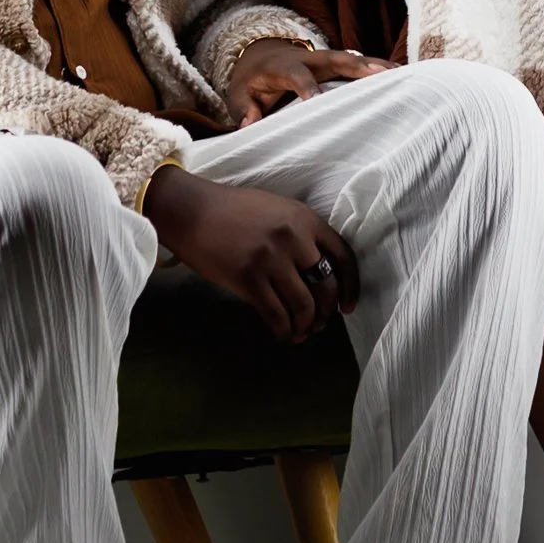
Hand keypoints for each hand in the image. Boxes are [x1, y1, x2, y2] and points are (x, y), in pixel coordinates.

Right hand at [142, 164, 357, 341]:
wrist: (192, 211)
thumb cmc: (233, 210)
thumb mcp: (277, 209)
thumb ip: (300, 233)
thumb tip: (318, 272)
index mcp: (304, 218)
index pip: (343, 256)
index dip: (351, 287)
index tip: (348, 307)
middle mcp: (293, 238)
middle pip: (326, 287)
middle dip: (326, 313)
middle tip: (319, 323)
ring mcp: (271, 259)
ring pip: (304, 306)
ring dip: (306, 325)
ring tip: (300, 331)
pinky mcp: (249, 278)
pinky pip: (277, 315)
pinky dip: (284, 330)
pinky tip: (282, 332)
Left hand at [226, 38, 389, 126]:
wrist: (259, 56)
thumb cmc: (251, 81)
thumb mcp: (238, 94)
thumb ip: (243, 108)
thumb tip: (250, 124)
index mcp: (282, 66)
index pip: (296, 75)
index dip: (306, 86)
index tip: (316, 102)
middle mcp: (307, 58)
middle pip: (334, 58)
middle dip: (356, 65)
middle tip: (379, 74)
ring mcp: (323, 59)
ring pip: (352, 59)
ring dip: (376, 65)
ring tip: (401, 73)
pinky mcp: (335, 64)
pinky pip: (359, 64)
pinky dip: (378, 68)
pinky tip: (401, 74)